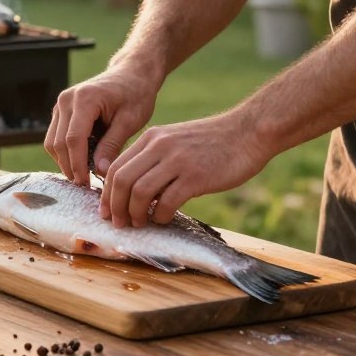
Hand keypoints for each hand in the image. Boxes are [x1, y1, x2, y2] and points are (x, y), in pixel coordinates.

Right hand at [44, 66, 157, 185]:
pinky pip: (55, 137)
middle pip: (58, 143)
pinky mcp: (61, 110)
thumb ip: (112, 145)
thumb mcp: (130, 121)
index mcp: (85, 99)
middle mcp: (67, 99)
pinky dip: (65, 152)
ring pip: (52, 142)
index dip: (78, 165)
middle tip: (86, 185)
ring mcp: (61, 104)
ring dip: (65, 161)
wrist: (131, 74)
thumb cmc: (135, 95)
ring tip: (84, 175)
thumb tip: (99, 171)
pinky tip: (82, 162)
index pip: (73, 139)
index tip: (87, 184)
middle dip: (70, 167)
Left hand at [99, 112, 270, 226]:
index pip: (116, 167)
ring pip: (140, 191)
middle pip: (122, 180)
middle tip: (119, 223)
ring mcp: (177, 161)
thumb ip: (154, 160)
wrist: (248, 132)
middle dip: (116, 207)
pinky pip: (168, 201)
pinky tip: (165, 219)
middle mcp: (159, 146)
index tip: (108, 211)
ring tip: (140, 223)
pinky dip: (161, 215)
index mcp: (151, 138)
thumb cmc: (212, 143)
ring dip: (135, 213)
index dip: (107, 194)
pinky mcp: (196, 176)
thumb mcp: (175, 142)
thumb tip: (135, 192)